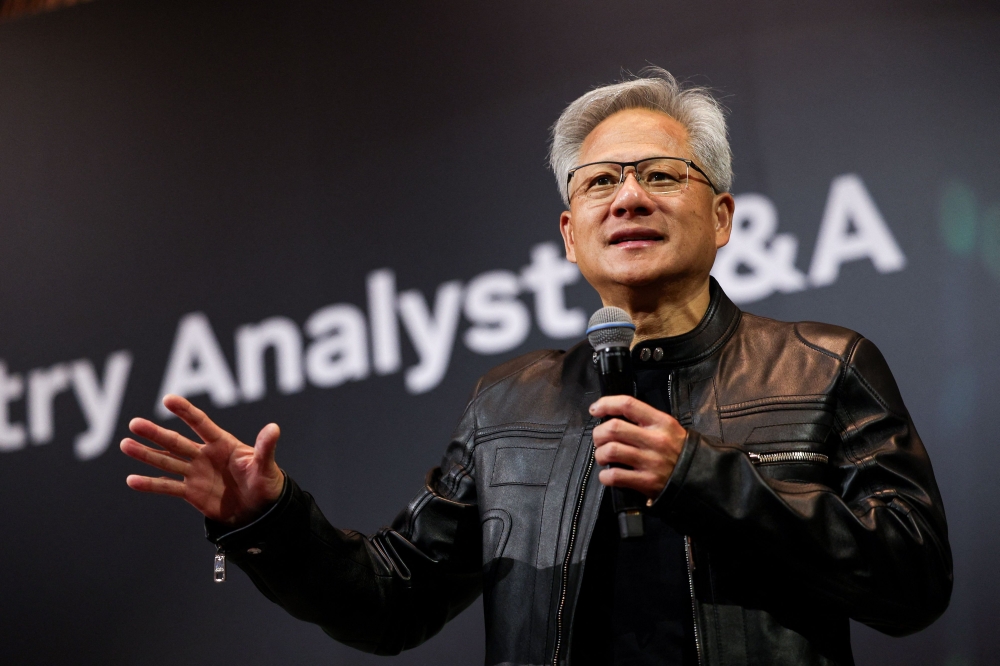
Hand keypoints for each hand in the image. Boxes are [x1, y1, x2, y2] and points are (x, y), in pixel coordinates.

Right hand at [120, 394, 284, 526]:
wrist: (260, 511)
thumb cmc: (267, 483)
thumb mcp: (266, 466)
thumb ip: (266, 448)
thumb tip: (274, 428)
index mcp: (223, 444)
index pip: (201, 424)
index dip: (186, 411)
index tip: (168, 399)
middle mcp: (205, 455)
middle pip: (176, 441)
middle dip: (155, 433)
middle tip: (134, 423)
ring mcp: (196, 472)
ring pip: (167, 461)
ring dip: (146, 453)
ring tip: (125, 444)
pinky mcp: (191, 492)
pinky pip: (167, 486)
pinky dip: (150, 484)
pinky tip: (131, 479)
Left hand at [589, 395, 686, 498]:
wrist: (699, 477)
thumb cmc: (680, 451)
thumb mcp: (669, 428)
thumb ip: (645, 420)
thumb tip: (614, 417)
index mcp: (660, 422)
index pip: (628, 404)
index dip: (606, 404)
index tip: (595, 409)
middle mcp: (655, 440)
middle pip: (613, 428)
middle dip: (598, 434)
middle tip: (599, 440)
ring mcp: (650, 461)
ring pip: (611, 451)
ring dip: (600, 454)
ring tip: (603, 457)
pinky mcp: (647, 481)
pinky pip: (615, 476)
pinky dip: (605, 476)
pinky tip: (608, 475)